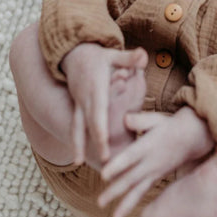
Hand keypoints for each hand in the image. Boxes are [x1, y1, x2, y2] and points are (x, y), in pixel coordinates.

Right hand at [61, 43, 147, 164]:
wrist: (74, 55)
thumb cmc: (99, 57)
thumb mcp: (114, 55)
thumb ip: (129, 58)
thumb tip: (143, 54)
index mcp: (96, 88)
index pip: (98, 111)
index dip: (101, 128)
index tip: (105, 142)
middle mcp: (85, 98)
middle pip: (89, 122)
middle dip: (95, 142)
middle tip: (105, 160)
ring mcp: (78, 103)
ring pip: (76, 126)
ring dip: (78, 144)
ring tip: (78, 162)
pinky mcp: (75, 107)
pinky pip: (74, 125)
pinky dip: (75, 140)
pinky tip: (77, 156)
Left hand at [98, 107, 213, 216]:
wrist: (192, 137)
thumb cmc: (170, 125)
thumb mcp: (156, 119)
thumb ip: (140, 120)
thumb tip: (125, 119)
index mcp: (148, 145)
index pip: (130, 157)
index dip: (117, 166)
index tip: (103, 175)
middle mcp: (151, 162)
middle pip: (131, 178)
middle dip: (115, 191)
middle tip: (100, 202)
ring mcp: (155, 171)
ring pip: (138, 190)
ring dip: (125, 204)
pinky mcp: (157, 176)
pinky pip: (144, 191)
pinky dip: (134, 202)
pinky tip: (123, 212)